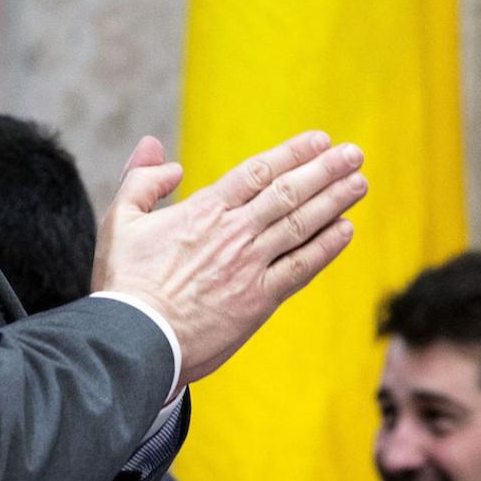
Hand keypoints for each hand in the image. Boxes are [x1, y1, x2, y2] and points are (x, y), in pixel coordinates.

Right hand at [94, 131, 366, 387]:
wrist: (136, 340)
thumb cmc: (124, 284)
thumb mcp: (121, 221)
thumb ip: (142, 181)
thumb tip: (162, 153)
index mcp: (204, 210)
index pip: (258, 171)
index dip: (293, 153)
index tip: (319, 140)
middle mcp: (234, 232)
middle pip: (289, 192)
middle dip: (325, 170)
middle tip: (354, 154)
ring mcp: (250, 265)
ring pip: (302, 225)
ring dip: (334, 201)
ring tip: (359, 182)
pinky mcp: (259, 299)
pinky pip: (302, 268)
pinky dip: (326, 248)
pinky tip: (346, 231)